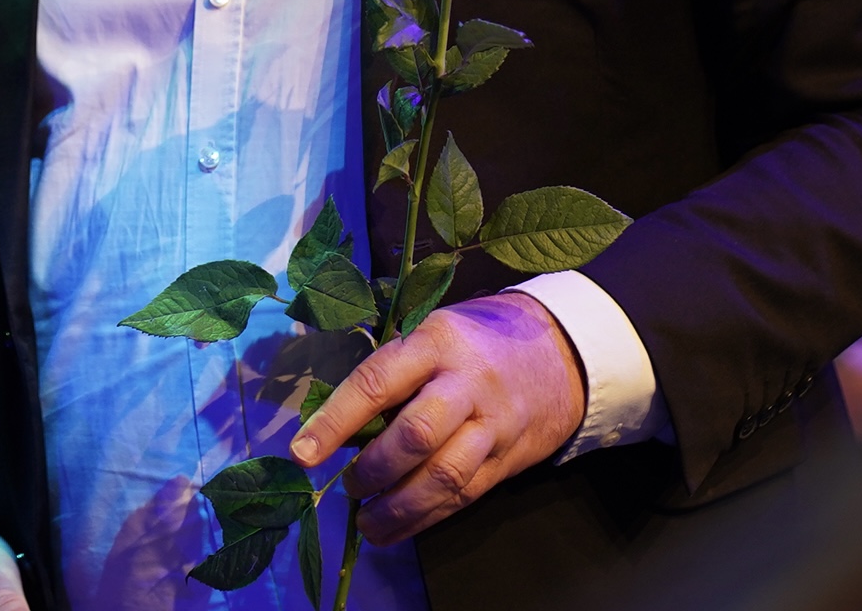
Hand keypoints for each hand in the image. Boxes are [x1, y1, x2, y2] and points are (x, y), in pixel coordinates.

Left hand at [291, 292, 584, 543]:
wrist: (559, 354)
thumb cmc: (474, 340)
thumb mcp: (431, 332)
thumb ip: (392, 371)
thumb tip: (337, 424)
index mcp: (434, 342)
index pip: (376, 383)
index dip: (335, 421)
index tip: (302, 453)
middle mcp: (466, 384)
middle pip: (415, 435)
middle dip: (374, 469)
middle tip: (348, 488)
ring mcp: (492, 425)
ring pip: (444, 474)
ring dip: (399, 507)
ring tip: (366, 524)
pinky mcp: (509, 459)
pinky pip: (465, 495)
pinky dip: (427, 518)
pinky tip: (398, 528)